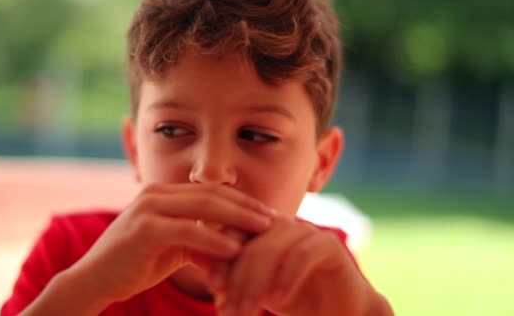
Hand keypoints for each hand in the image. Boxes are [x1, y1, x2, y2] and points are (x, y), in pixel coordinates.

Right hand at [65, 182, 275, 308]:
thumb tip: (234, 243)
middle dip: (246, 206)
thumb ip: (199, 239)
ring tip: (264, 229)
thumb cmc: (135, 264)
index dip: (241, 201)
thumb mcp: (173, 248)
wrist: (94, 281)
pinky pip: (188, 231)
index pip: (210, 191)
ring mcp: (148, 208)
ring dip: (238, 217)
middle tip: (274, 218)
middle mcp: (156, 193)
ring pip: (204, 207)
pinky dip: (214, 239)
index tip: (267, 213)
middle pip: (212, 194)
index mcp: (162, 193)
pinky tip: (236, 248)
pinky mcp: (144, 229)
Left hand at [215, 216, 387, 315]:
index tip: (212, 287)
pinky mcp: (328, 244)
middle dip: (236, 278)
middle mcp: (281, 224)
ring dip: (256, 284)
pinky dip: (286, 278)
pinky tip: (276, 300)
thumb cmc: (291, 298)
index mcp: (260, 229)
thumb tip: (190, 253)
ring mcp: (305, 230)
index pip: (232, 235)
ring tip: (245, 312)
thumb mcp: (252, 288)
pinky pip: (302, 255)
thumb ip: (226, 271)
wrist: (340, 311)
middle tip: (227, 309)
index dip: (221, 260)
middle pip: (249, 242)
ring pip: (272, 249)